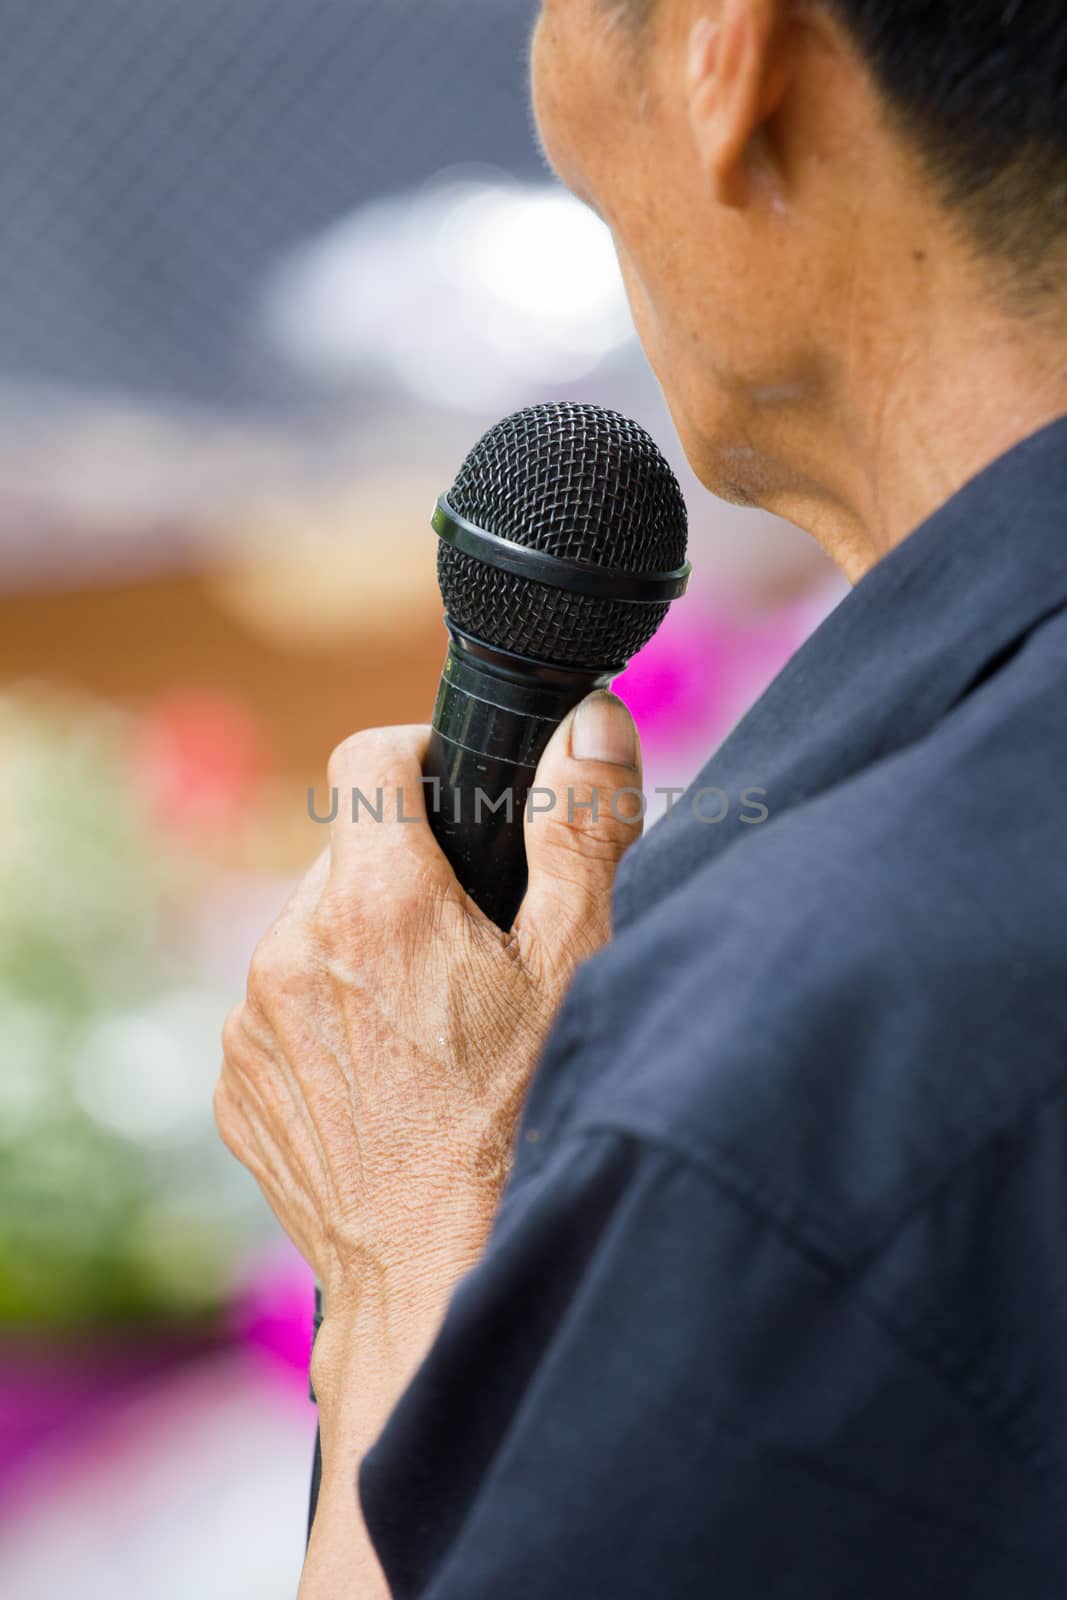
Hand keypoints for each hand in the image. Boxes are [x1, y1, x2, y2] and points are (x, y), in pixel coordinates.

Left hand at [215, 690, 642, 1414]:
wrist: (437, 1278)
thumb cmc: (524, 1122)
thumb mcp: (578, 968)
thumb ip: (581, 828)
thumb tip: (588, 723)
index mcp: (378, 902)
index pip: (368, 757)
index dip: (421, 755)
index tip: (459, 793)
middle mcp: (291, 947)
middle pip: (348, 855)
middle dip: (407, 874)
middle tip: (472, 946)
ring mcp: (251, 1020)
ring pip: (312, 933)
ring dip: (365, 949)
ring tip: (434, 1026)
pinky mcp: (236, 1082)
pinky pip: (281, 1008)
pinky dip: (328, 1017)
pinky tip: (390, 1079)